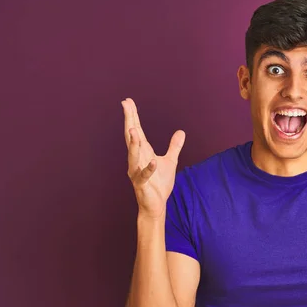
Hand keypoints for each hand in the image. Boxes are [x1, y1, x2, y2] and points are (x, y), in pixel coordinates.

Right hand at [122, 98, 185, 218]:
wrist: (156, 204)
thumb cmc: (159, 184)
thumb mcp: (170, 161)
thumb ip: (174, 146)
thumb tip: (181, 132)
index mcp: (143, 152)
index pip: (137, 130)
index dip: (133, 116)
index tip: (128, 101)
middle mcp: (137, 159)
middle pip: (131, 137)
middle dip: (129, 121)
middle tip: (125, 105)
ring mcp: (137, 172)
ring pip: (133, 155)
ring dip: (133, 143)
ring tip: (133, 129)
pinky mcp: (142, 184)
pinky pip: (144, 175)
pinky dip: (149, 168)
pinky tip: (154, 161)